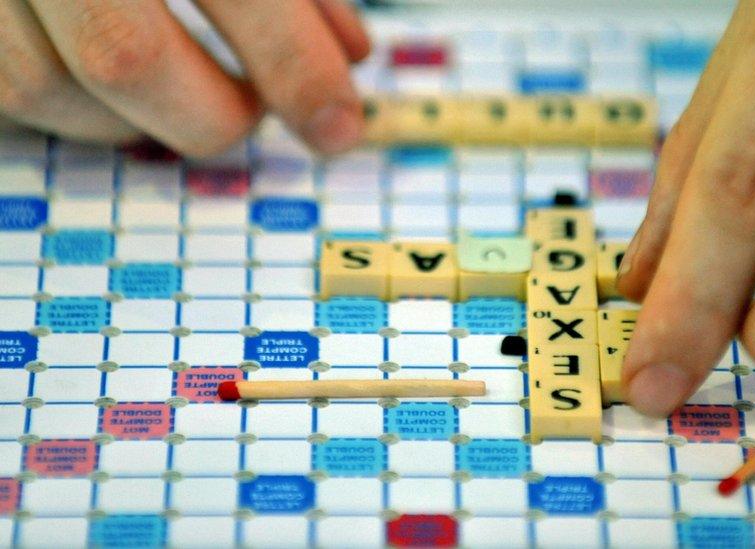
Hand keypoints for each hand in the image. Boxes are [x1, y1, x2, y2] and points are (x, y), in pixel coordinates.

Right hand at [0, 0, 369, 154]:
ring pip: (45, 83)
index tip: (337, 125)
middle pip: (123, 54)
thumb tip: (349, 55)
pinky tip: (125, 86)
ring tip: (195, 94)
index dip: (295, 66)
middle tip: (256, 109)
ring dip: (142, 119)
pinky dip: (79, 106)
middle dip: (213, 113)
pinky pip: (8, 82)